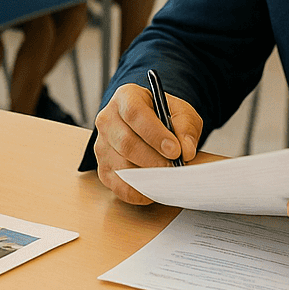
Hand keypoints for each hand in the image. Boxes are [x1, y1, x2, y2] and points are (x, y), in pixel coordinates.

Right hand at [93, 83, 201, 203]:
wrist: (152, 126)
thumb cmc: (165, 117)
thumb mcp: (181, 113)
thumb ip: (186, 127)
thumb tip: (186, 150)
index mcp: (126, 97)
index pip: (135, 114)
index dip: (155, 134)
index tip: (175, 150)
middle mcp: (108, 119)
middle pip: (126, 142)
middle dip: (154, 160)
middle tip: (174, 168)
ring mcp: (102, 144)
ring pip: (121, 166)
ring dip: (147, 177)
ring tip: (167, 179)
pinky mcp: (103, 166)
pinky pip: (117, 185)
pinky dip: (138, 192)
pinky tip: (154, 189)